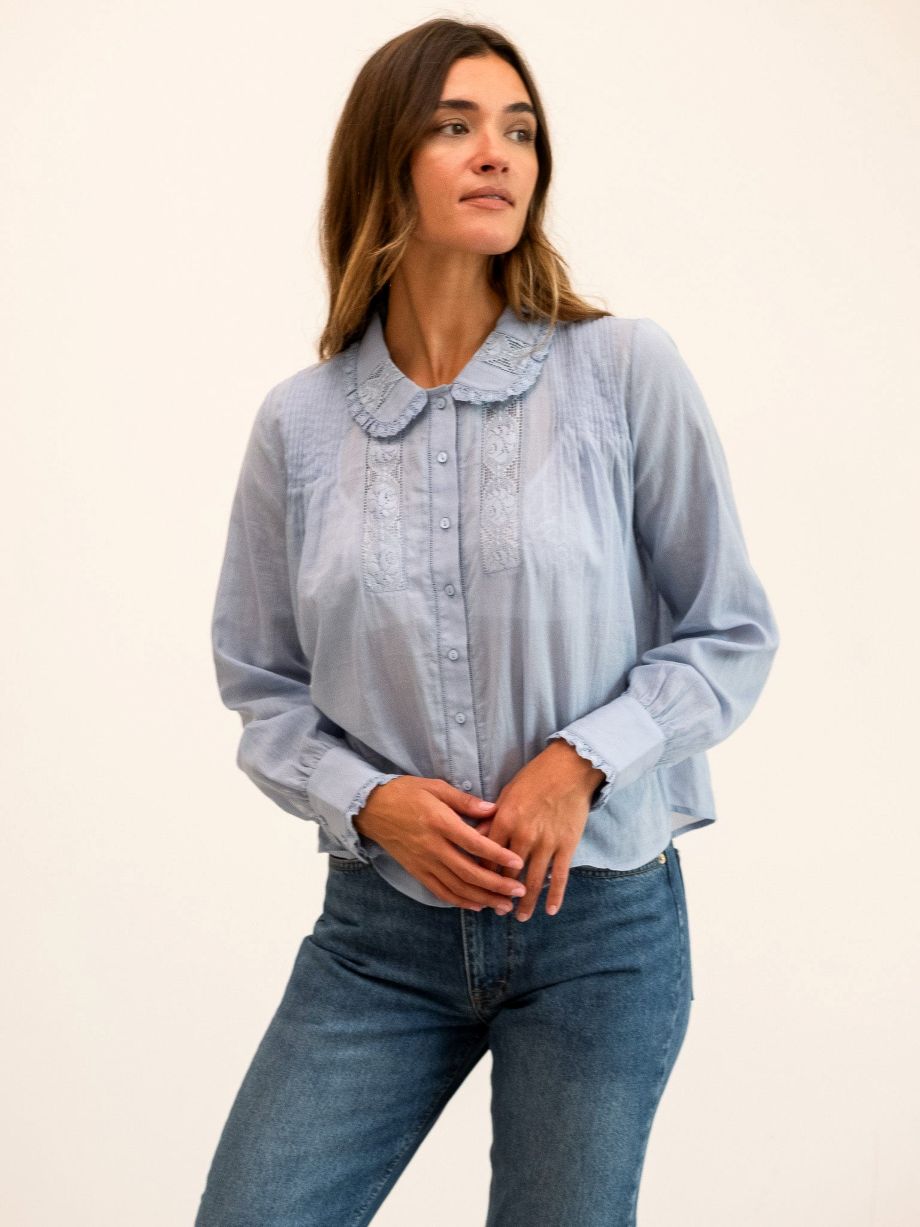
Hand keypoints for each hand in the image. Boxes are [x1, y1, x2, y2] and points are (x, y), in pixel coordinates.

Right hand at [352, 776, 528, 910]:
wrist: (371, 808)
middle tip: (519, 891)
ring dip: (483, 898)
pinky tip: (477, 905)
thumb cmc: (406, 792)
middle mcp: (432, 846)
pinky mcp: (416, 871)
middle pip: (468, 872)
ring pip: (456, 887)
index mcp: (439, 822)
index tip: (518, 862)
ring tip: (505, 905)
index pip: (473, 843)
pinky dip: (459, 901)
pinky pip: (439, 891)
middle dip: (496, 884)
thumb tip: (493, 810)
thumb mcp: (436, 787)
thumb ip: (465, 801)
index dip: (497, 854)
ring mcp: (423, 862)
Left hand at [477, 741, 604, 920]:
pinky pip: (560, 876)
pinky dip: (555, 895)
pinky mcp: (567, 845)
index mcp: (504, 820)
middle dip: (501, 895)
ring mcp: (547, 842)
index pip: (487, 857)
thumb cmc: (533, 778)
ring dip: (526, 902)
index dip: (481, 876)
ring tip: (521, 917)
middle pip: (508, 873)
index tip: (478, 890)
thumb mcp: (506, 794)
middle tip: (497, 910)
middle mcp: (524, 835)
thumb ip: (490, 819)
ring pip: (533, 880)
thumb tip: (472, 838)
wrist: (569, 768)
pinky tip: (551, 910)